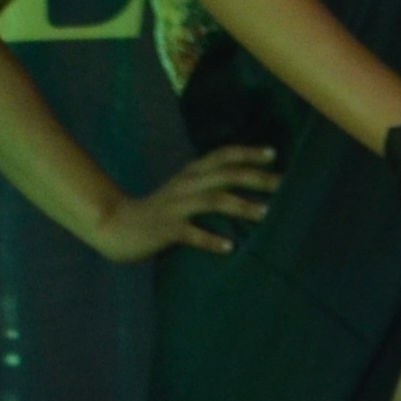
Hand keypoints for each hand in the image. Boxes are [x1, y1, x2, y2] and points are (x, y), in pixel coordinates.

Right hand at [92, 146, 277, 260]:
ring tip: (265, 213)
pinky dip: (211, 239)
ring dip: (240, 205)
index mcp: (191, 173)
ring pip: (212, 201)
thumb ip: (210, 183)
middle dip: (255, 178)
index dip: (247, 153)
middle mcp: (186, 184)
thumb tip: (248, 184)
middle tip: (283, 184)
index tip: (273, 154)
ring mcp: (175, 206)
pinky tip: (230, 247)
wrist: (117, 225)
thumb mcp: (185, 188)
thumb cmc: (160, 209)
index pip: (223, 155)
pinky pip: (191, 234)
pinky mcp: (165, 229)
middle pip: (225, 175)